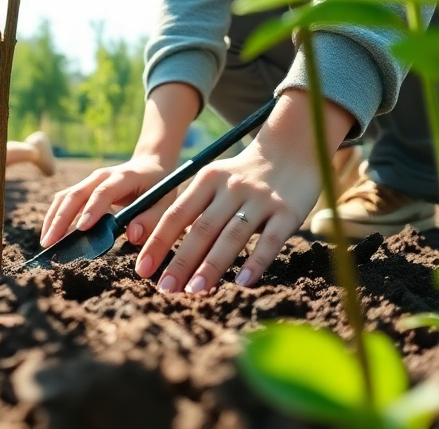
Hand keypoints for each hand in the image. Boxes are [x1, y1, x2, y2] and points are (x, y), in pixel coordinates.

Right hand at [40, 154, 168, 248]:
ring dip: (53, 218)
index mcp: (124, 177)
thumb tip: (132, 236)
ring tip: (46, 243)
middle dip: (61, 218)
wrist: (151, 164)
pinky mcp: (84, 188)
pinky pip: (65, 200)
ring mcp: (90, 180)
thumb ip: (152, 219)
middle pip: (76, 194)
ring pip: (65, 196)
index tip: (82, 229)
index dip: (92, 209)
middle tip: (51, 243)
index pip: (104, 192)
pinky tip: (51, 234)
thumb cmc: (160, 186)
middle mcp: (102, 176)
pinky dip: (55, 216)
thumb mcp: (166, 202)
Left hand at [136, 141, 320, 293]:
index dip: (158, 242)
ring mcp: (260, 200)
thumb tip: (160, 245)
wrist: (295, 148)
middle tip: (165, 289)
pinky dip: (255, 262)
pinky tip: (242, 282)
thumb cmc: (245, 175)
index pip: (176, 214)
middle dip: (181, 261)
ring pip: (232, 235)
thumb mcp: (215, 180)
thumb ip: (193, 207)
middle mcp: (232, 188)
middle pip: (202, 228)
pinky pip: (270, 240)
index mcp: (207, 179)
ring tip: (196, 291)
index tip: (142, 269)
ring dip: (212, 265)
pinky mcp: (288, 212)